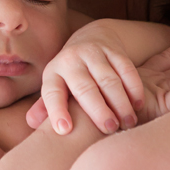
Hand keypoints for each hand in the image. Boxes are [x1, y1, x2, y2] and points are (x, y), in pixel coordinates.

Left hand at [26, 27, 169, 133]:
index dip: (56, 111)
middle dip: (97, 109)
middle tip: (109, 129)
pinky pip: (126, 69)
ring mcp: (93, 53)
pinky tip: (138, 105)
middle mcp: (71, 60)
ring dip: (120, 102)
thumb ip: (45, 106)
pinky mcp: (114, 50)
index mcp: (53, 73)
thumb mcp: (56, 87)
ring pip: (108, 79)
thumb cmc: (71, 76)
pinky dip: (134, 88)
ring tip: (128, 122)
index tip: (64, 130)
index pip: (51, 93)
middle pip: (84, 87)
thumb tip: (31, 124)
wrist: (90, 38)